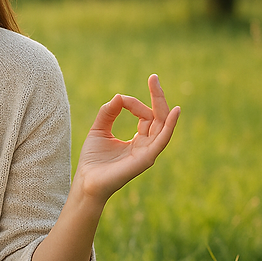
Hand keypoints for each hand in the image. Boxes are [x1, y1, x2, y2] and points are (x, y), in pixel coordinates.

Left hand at [73, 74, 180, 203]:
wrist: (87, 182)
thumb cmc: (93, 160)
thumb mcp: (99, 129)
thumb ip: (109, 112)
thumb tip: (119, 96)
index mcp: (139, 140)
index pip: (145, 115)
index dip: (133, 104)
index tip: (120, 100)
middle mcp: (147, 145)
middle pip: (159, 117)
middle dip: (157, 96)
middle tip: (153, 78)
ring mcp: (148, 152)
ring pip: (161, 124)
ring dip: (161, 104)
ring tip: (156, 86)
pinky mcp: (146, 159)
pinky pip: (163, 139)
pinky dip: (170, 125)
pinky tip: (174, 111)